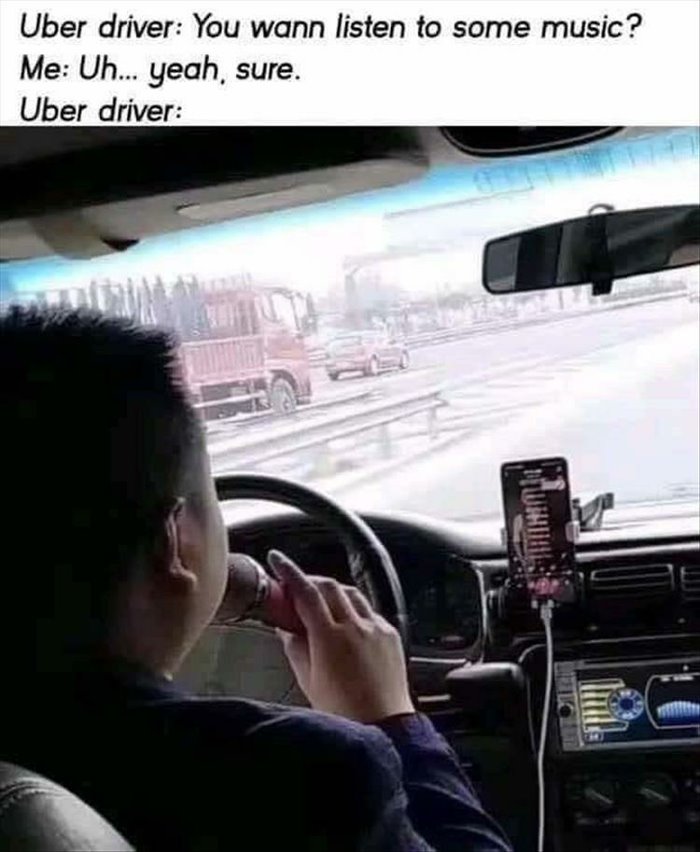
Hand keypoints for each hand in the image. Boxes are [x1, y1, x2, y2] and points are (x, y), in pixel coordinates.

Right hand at [268, 550, 414, 723]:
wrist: (385, 728)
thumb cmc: (344, 713)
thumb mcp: (308, 681)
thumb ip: (295, 647)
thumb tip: (287, 628)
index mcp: (330, 637)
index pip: (306, 592)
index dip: (289, 573)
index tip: (278, 561)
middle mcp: (356, 626)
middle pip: (329, 585)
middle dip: (310, 580)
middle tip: (295, 587)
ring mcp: (376, 628)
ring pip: (351, 593)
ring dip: (333, 591)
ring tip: (319, 603)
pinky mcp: (391, 635)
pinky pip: (369, 610)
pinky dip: (353, 608)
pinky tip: (346, 622)